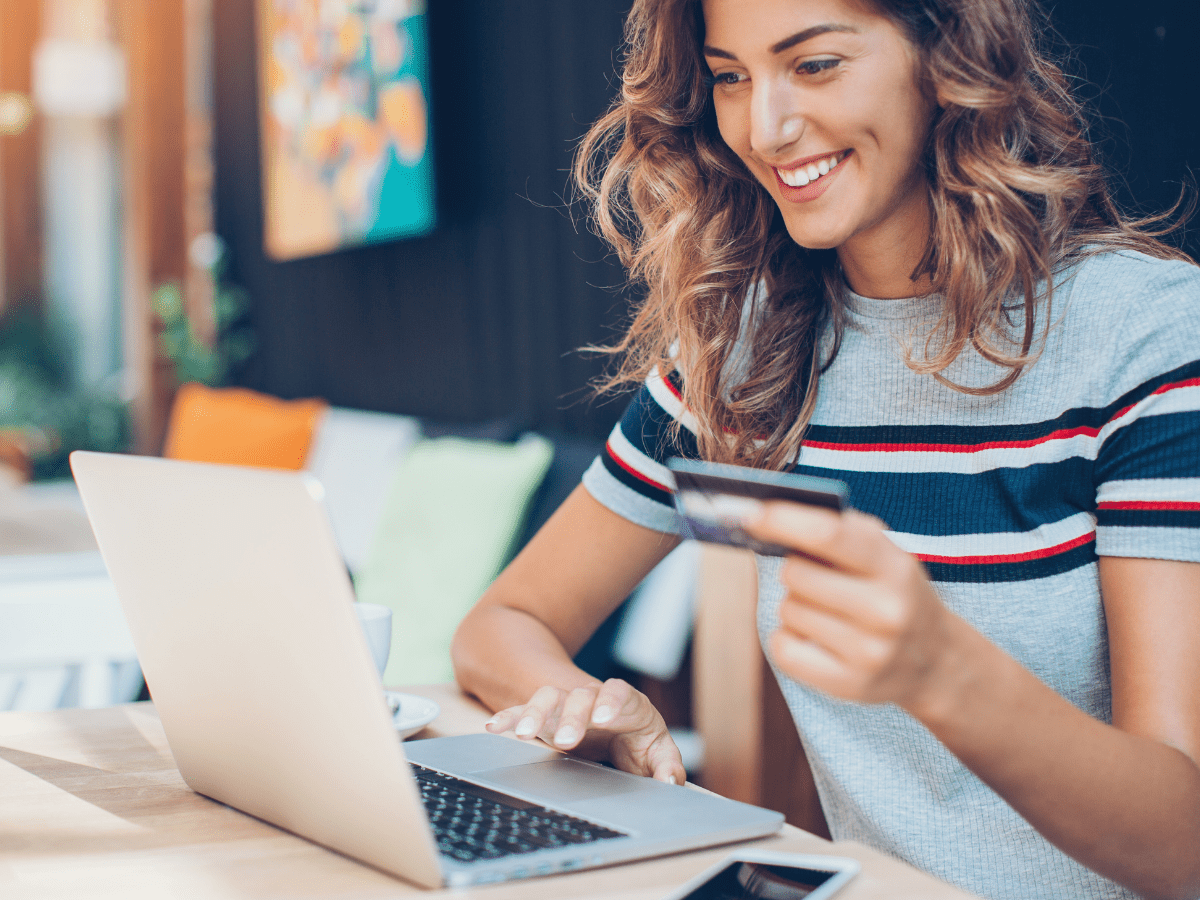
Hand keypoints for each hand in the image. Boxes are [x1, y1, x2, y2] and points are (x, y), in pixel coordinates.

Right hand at [484, 678, 686, 784]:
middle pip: (580, 696)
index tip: (604, 718)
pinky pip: (524, 711)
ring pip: (549, 698)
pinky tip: (494, 727)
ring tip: (523, 734)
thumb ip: (667, 766)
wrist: (617, 726)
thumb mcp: (658, 752)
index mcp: (627, 703)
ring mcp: (567, 705)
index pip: (619, 692)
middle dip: (572, 716)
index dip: (611, 701)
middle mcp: (594, 698)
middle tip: (566, 741)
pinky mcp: (546, 717)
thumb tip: (670, 780)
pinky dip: (510, 717)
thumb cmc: (639, 739)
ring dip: (535, 713)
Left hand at [743, 501, 958, 713]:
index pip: (828, 535)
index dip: (782, 521)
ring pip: (788, 610)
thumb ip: (838, 530)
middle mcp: (886, 610)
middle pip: (796, 574)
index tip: (749, 515)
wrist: (935, 660)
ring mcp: (869, 652)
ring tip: (826, 610)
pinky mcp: (848, 685)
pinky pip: (783, 649)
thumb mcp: (884, 553)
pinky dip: (786, 638)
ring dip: (795, 604)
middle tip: (814, 576)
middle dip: (794, 568)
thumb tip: (768, 516)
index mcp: (895, 567)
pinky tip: (811, 635)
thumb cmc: (892, 591)